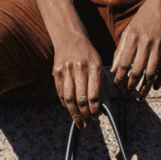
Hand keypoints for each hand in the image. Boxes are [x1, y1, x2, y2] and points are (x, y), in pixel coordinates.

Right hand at [33, 0, 107, 127]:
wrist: (69, 38)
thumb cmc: (88, 56)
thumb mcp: (100, 67)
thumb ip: (102, 87)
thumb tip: (104, 107)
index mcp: (94, 67)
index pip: (94, 95)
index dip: (95, 109)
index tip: (96, 116)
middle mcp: (80, 69)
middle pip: (81, 99)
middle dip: (85, 114)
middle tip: (88, 121)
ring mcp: (66, 70)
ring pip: (69, 99)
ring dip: (74, 113)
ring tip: (79, 121)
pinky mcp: (56, 72)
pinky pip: (61, 93)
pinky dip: (66, 104)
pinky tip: (70, 109)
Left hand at [111, 0, 160, 100]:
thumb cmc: (145, 16)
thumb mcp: (129, 29)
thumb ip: (121, 49)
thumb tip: (113, 69)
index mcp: (132, 38)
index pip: (123, 63)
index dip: (119, 78)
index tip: (118, 87)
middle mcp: (144, 42)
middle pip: (136, 71)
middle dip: (131, 86)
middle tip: (127, 95)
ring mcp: (158, 45)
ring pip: (151, 72)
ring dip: (145, 87)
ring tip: (140, 96)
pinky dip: (160, 79)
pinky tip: (155, 86)